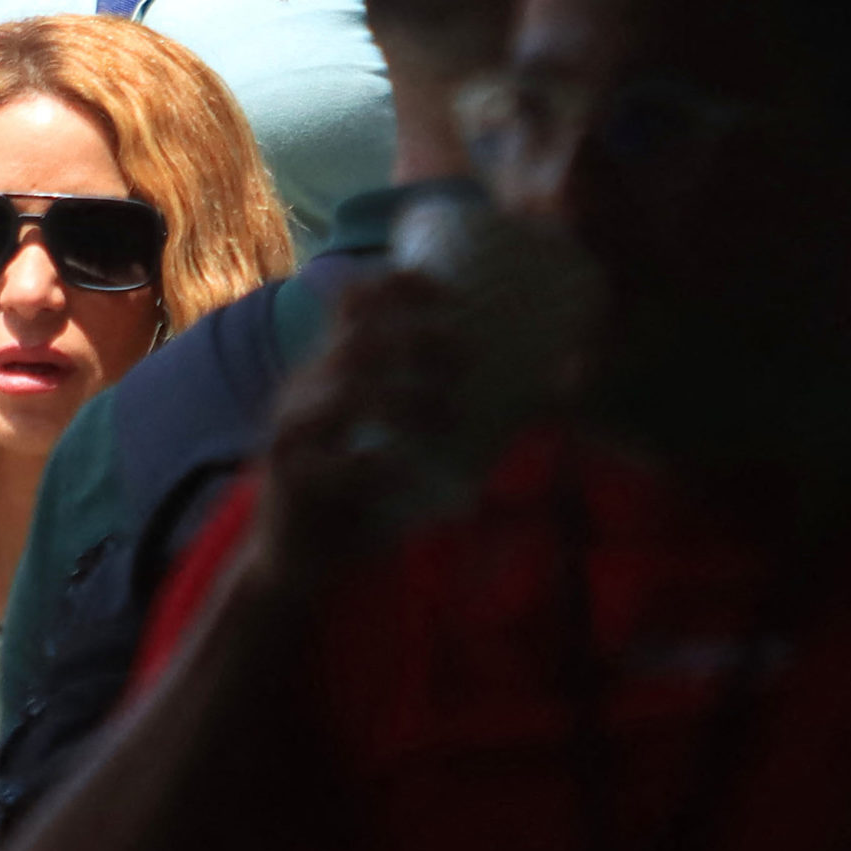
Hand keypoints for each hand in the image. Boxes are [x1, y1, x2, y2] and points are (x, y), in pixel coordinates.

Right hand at [246, 270, 464, 588]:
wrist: (294, 563)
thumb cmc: (361, 497)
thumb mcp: (398, 442)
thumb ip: (452, 412)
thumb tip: (559, 385)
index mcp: (330, 372)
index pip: (352, 305)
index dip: (397, 287)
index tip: (447, 294)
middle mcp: (305, 392)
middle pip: (357, 342)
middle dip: (415, 339)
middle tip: (465, 359)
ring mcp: (293, 435)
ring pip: (345, 395)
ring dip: (404, 398)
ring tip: (447, 415)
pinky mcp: (291, 481)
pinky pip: (334, 465)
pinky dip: (376, 465)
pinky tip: (406, 473)